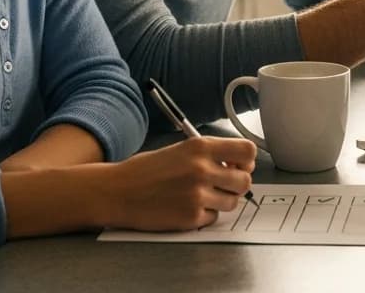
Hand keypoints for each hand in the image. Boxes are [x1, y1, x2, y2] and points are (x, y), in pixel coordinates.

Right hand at [101, 137, 256, 230]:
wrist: (117, 191)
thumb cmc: (145, 171)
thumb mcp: (180, 150)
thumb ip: (209, 155)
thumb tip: (237, 164)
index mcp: (200, 147)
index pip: (247, 151)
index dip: (246, 161)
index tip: (238, 166)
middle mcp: (202, 169)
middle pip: (245, 181)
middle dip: (236, 185)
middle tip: (221, 185)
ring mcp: (197, 195)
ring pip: (232, 202)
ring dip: (220, 201)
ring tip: (199, 196)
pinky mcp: (191, 217)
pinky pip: (213, 218)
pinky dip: (204, 215)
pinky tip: (185, 207)